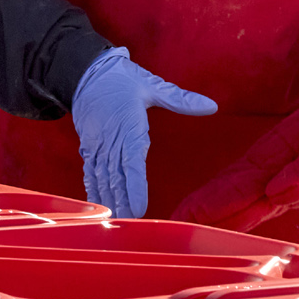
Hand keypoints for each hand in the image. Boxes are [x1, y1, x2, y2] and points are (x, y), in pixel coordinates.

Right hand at [72, 47, 216, 217]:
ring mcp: (97, 145)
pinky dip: (94, 190)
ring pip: (102, 177)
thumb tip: (212, 105)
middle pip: (116, 176)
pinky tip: (100, 206)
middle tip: (130, 225)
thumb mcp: (153, 85)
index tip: (140, 207)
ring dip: (109, 200)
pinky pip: (90, 171)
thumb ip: (181, 99)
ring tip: (117, 221)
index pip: (132, 161)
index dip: (134, 186)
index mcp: (128, 125)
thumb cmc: (123, 80)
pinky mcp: (88, 147)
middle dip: (123, 201)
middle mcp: (111, 139)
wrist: (87, 73)